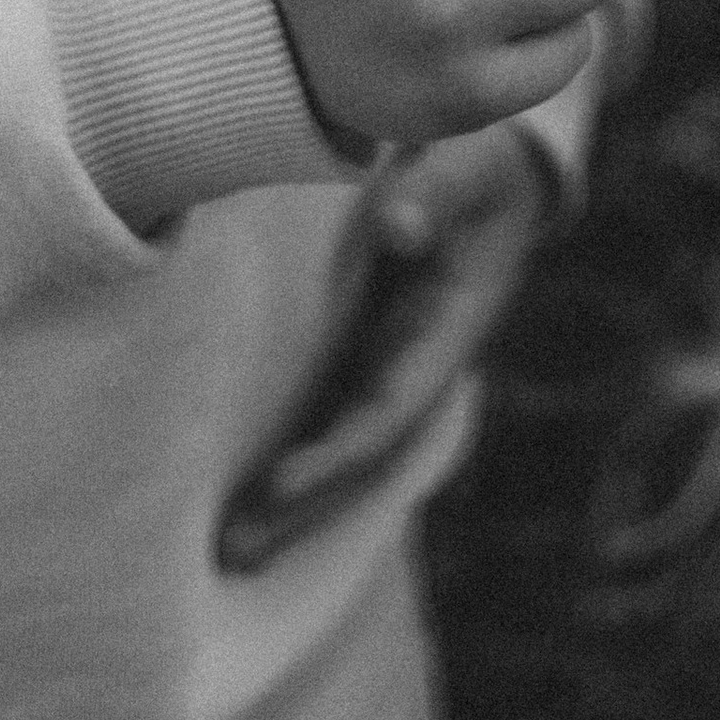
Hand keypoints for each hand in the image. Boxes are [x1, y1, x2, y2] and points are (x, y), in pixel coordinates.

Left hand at [217, 122, 551, 558]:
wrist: (490, 174)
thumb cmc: (475, 166)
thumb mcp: (467, 167)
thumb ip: (435, 192)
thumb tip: (396, 225)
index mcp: (446, 335)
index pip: (388, 410)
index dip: (339, 452)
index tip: (281, 482)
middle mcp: (416, 367)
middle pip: (359, 454)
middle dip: (305, 506)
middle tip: (235, 553)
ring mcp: (388, 367)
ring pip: (339, 447)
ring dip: (291, 499)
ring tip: (228, 552)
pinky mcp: (362, 354)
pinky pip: (325, 418)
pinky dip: (291, 458)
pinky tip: (240, 494)